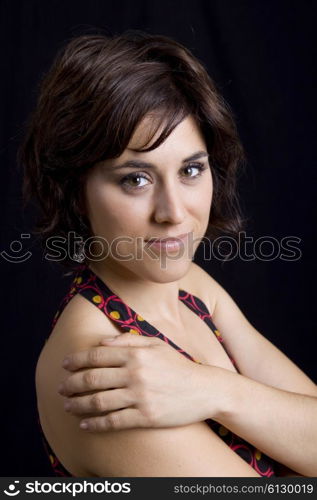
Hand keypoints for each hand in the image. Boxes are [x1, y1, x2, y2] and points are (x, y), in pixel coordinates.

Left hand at [59, 333, 218, 431]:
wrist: (205, 390)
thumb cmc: (178, 365)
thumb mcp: (156, 344)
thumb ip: (128, 340)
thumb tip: (101, 342)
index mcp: (136, 354)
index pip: (96, 356)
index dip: (76, 360)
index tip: (64, 365)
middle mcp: (136, 374)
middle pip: (92, 379)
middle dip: (71, 383)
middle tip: (60, 387)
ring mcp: (140, 396)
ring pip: (99, 401)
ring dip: (78, 404)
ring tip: (67, 405)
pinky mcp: (146, 417)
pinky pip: (113, 421)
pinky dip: (95, 423)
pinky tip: (85, 423)